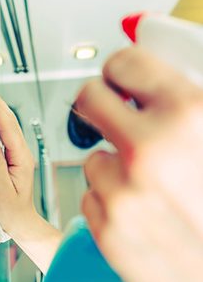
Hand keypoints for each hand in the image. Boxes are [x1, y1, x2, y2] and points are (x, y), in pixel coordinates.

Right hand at [0, 81, 61, 272]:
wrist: (22, 222)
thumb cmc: (12, 212)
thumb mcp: (2, 193)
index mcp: (21, 158)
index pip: (8, 127)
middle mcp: (21, 150)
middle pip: (8, 119)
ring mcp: (17, 151)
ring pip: (6, 123)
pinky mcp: (10, 154)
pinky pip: (2, 131)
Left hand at [76, 47, 202, 281]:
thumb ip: (189, 99)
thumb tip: (144, 52)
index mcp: (191, 116)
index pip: (127, 63)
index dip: (122, 68)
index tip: (121, 77)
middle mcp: (151, 153)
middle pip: (90, 99)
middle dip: (101, 103)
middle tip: (114, 114)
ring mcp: (124, 195)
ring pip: (94, 156)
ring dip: (115, 164)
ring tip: (149, 186)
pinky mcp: (106, 230)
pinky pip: (91, 194)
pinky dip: (109, 198)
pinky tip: (140, 213)